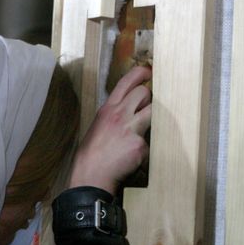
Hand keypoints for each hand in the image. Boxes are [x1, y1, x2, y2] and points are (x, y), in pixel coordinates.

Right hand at [69, 65, 151, 194]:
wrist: (91, 173)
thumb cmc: (93, 151)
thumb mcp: (100, 124)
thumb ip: (115, 114)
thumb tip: (133, 108)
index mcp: (108, 108)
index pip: (126, 82)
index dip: (140, 73)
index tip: (148, 71)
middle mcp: (119, 114)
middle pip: (144, 93)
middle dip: (149, 98)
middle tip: (146, 108)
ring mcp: (130, 128)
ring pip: (152, 112)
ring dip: (152, 118)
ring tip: (142, 130)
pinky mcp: (139, 144)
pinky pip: (150, 141)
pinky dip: (144, 148)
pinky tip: (133, 156)